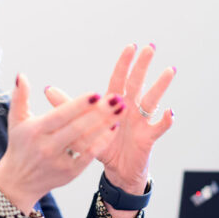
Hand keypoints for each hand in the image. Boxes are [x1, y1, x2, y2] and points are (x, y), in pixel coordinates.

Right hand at [0, 73, 124, 213]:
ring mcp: (59, 161)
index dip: (78, 105)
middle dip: (99, 113)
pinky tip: (114, 128)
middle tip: (117, 98)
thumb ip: (19, 96)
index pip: (60, 116)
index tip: (96, 94)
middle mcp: (47, 147)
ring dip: (105, 125)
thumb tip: (22, 75)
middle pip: (77, 128)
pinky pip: (89, 156)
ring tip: (121, 110)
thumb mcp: (16, 120)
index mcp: (35, 130)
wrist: (19, 181)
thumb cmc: (20, 145)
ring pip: (86, 141)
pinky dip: (102, 142)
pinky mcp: (70, 173)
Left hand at [44, 43, 175, 194]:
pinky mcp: (148, 137)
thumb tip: (48, 89)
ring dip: (160, 85)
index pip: (119, 79)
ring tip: (169, 71)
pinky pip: (158, 127)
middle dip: (143, 65)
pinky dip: (165, 120)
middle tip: (150, 47)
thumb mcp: (82, 127)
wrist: (117, 171)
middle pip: (137, 83)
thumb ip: (68, 108)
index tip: (131, 47)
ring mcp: (141, 121)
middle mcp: (130, 108)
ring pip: (152, 100)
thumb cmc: (101, 145)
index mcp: (114, 104)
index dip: (124, 63)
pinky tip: (170, 112)